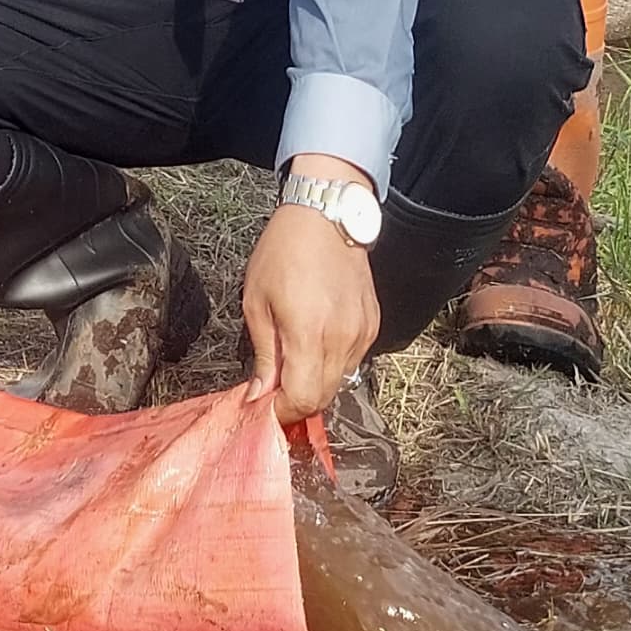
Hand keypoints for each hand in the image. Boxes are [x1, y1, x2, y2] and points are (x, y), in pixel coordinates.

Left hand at [240, 191, 381, 427]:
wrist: (325, 218)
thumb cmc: (284, 252)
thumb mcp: (256, 302)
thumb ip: (264, 354)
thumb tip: (260, 394)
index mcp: (309, 334)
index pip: (302, 400)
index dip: (282, 412)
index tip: (265, 406)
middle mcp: (342, 339)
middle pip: (323, 398)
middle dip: (297, 402)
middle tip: (274, 390)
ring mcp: (362, 333)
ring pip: (339, 382)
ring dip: (315, 382)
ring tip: (293, 361)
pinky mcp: (373, 325)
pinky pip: (353, 360)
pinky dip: (332, 363)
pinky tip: (315, 343)